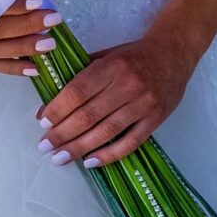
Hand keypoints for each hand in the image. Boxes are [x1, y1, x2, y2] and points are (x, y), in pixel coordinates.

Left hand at [36, 32, 202, 167]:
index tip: (43, 123)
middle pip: (89, 115)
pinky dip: (109, 154)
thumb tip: (49, 107)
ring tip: (60, 158)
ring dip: (80, 147)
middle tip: (44, 147)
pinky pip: (130, 142)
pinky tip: (90, 162)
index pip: (78, 91)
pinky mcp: (155, 119)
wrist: (173, 54)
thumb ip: (79, 77)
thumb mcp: (105, 56)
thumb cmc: (133, 56)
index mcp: (111, 66)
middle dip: (63, 134)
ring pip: (107, 131)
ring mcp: (144, 104)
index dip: (58, 109)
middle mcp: (128, 85)